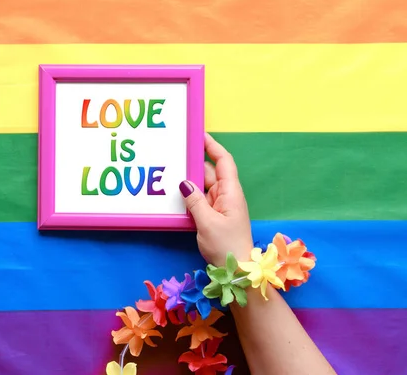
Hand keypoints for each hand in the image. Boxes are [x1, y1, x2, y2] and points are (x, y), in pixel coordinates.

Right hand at [179, 133, 252, 266]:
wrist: (237, 271)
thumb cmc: (227, 246)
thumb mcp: (207, 222)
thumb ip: (194, 200)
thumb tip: (184, 182)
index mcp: (231, 192)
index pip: (223, 161)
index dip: (212, 146)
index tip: (198, 135)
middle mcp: (226, 195)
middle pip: (209, 172)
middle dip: (193, 164)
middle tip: (173, 156)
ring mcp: (220, 205)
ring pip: (202, 186)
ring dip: (189, 182)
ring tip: (169, 174)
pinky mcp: (214, 216)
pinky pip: (200, 199)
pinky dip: (189, 196)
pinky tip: (175, 195)